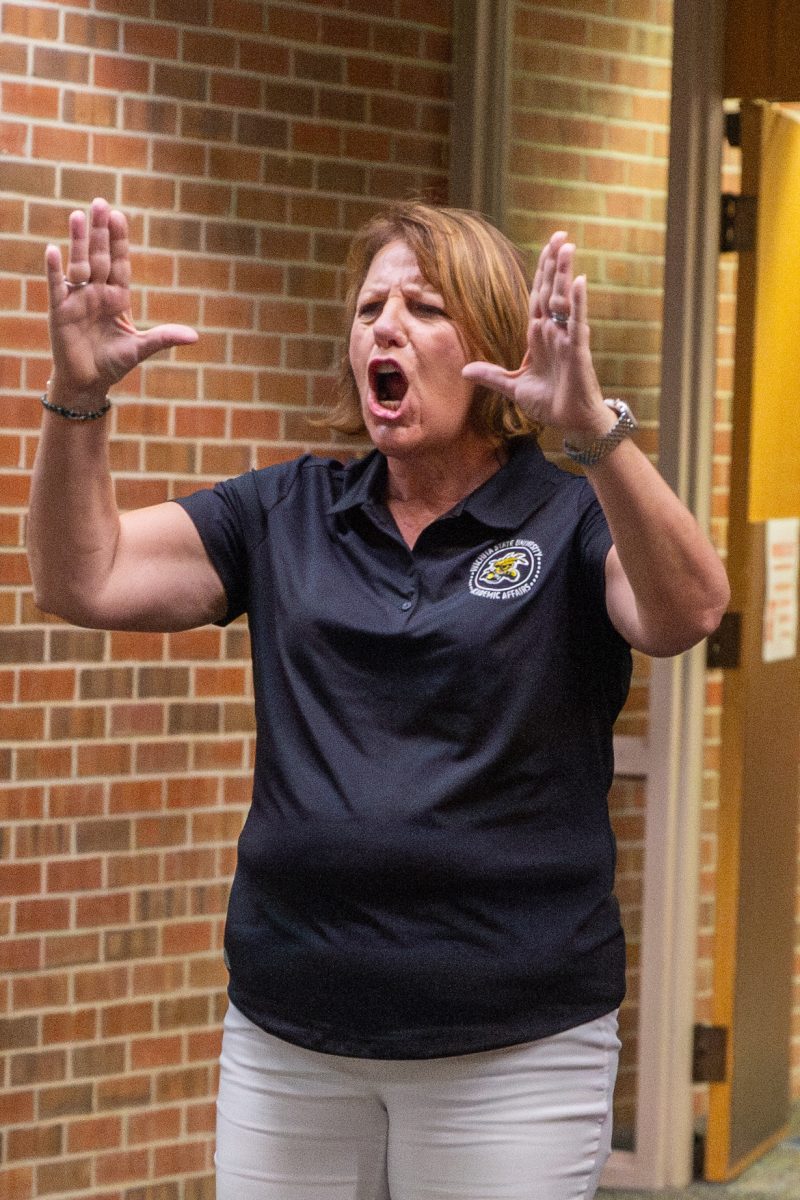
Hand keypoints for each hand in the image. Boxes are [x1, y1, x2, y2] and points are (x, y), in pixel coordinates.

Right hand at [44, 197, 197, 404]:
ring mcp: (78, 299)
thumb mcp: (141, 348)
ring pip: (79, 264)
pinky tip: (54, 250)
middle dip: (100, 231)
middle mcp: (97, 292)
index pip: (119, 263)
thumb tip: (195, 337)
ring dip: (79, 241)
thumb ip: (164, 338)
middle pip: (99, 256)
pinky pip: (57, 287)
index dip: (119, 241)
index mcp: (117, 297)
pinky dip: (55, 270)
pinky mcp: (60, 311)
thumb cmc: (114, 363)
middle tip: (100, 202)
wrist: (89, 382)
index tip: (119, 217)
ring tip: (79, 216)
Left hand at [462, 232, 611, 438]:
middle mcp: (554, 332)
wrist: (571, 422)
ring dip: (565, 274)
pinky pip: (577, 323)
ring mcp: (567, 339)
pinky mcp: (577, 351)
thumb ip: (491, 376)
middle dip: (554, 263)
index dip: (540, 273)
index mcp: (539, 336)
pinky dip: (578, 303)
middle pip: (552, 290)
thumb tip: (465, 371)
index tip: (546, 248)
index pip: (538, 296)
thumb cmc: (549, 402)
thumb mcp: (513, 387)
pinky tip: (579, 282)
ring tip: (568, 247)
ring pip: (565, 300)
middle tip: (560, 234)